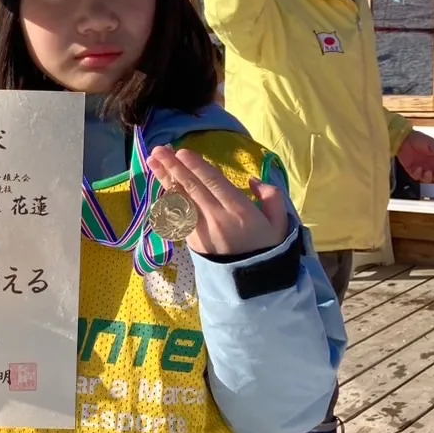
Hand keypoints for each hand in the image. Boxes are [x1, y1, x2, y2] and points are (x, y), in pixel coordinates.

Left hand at [148, 147, 287, 257]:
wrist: (253, 282)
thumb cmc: (267, 247)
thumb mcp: (280, 222)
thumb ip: (271, 196)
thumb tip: (253, 181)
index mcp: (239, 211)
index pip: (213, 183)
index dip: (195, 166)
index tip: (182, 152)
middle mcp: (217, 218)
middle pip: (191, 188)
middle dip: (173, 166)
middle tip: (159, 150)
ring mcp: (202, 230)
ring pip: (180, 199)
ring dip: (165, 179)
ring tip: (153, 161)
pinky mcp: (192, 240)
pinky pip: (178, 214)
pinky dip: (169, 197)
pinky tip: (162, 184)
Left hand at [397, 129, 433, 183]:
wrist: (404, 139)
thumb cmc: (418, 139)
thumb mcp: (431, 143)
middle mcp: (428, 164)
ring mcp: (420, 167)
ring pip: (426, 178)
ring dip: (428, 177)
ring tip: (427, 172)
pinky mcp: (411, 169)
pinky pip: (415, 176)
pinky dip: (418, 174)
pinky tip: (418, 168)